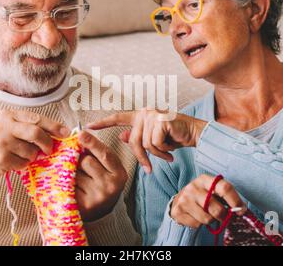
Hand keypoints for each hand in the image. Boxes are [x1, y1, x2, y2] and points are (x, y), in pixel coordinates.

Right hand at [0, 109, 69, 178]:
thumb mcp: (9, 125)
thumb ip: (29, 125)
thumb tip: (58, 133)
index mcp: (10, 115)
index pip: (37, 119)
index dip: (54, 126)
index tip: (66, 133)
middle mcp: (5, 127)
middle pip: (36, 133)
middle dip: (47, 143)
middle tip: (50, 150)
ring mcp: (2, 143)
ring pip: (31, 151)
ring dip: (33, 156)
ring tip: (24, 154)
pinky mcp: (1, 159)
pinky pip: (23, 163)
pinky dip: (24, 164)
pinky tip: (15, 161)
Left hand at [75, 131, 127, 221]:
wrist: (102, 210)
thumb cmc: (104, 181)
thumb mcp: (108, 166)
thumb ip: (98, 151)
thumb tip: (80, 135)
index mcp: (119, 174)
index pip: (104, 154)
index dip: (92, 142)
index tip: (80, 133)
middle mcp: (110, 186)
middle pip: (86, 161)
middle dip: (80, 159)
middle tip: (82, 165)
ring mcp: (96, 197)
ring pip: (75, 172)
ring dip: (73, 171)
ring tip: (79, 178)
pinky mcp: (83, 205)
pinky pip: (68, 184)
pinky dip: (67, 182)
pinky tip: (73, 186)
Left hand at [87, 109, 206, 172]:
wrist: (195, 133)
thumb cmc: (174, 136)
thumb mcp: (153, 139)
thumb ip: (137, 137)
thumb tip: (121, 137)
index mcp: (140, 115)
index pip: (118, 118)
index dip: (103, 123)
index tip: (88, 126)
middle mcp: (144, 113)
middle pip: (133, 141)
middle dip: (142, 157)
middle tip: (149, 168)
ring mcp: (152, 115)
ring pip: (145, 144)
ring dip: (157, 153)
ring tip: (168, 153)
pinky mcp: (160, 121)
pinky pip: (155, 144)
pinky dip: (164, 150)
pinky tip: (172, 147)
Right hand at [171, 174, 246, 228]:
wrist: (180, 200)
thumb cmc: (202, 195)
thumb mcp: (212, 190)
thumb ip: (225, 196)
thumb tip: (240, 209)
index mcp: (205, 179)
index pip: (225, 188)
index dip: (236, 201)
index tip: (241, 210)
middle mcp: (193, 187)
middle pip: (217, 209)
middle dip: (224, 216)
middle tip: (224, 216)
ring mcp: (184, 199)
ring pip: (207, 219)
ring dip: (211, 220)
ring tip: (206, 213)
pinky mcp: (178, 211)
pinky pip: (197, 224)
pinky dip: (199, 224)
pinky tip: (196, 216)